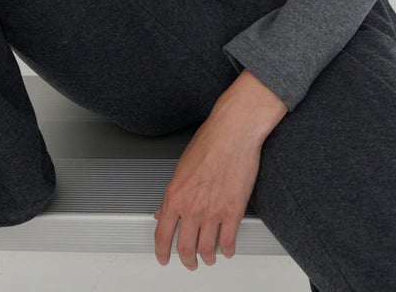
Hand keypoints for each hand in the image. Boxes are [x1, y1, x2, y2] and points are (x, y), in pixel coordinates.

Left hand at [153, 109, 261, 268]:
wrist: (233, 132)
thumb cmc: (209, 142)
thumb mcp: (181, 168)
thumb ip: (172, 194)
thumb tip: (163, 211)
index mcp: (175, 195)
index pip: (162, 234)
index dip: (162, 252)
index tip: (164, 258)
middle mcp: (191, 207)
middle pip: (185, 247)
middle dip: (187, 260)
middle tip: (189, 263)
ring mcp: (213, 211)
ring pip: (207, 249)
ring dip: (207, 258)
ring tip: (209, 259)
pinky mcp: (234, 211)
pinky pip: (229, 241)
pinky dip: (227, 250)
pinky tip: (227, 250)